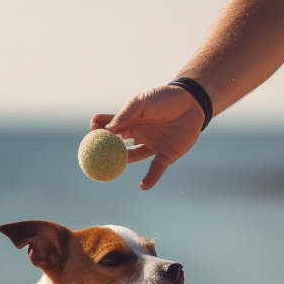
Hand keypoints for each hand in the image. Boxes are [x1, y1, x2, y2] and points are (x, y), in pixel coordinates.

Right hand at [90, 85, 205, 189]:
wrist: (191, 102)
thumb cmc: (164, 98)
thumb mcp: (142, 102)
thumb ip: (126, 114)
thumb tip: (108, 130)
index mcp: (130, 121)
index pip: (109, 126)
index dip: (99, 130)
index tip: (92, 133)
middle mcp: (138, 134)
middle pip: (117, 144)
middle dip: (106, 150)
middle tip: (95, 156)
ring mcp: (152, 145)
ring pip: (133, 157)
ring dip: (123, 162)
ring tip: (113, 167)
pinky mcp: (166, 154)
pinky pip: (157, 168)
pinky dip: (150, 178)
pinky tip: (143, 186)